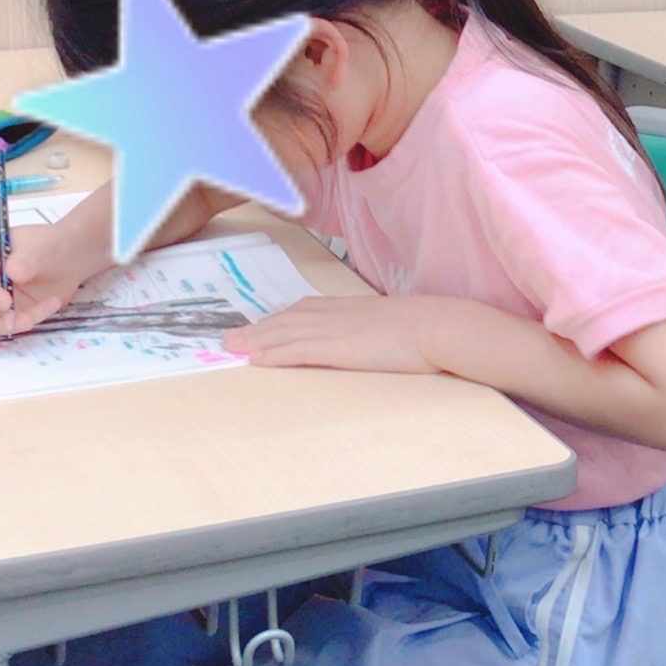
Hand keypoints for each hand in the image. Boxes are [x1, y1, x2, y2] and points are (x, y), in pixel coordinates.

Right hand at [0, 223, 97, 337]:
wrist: (69, 260)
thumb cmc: (49, 245)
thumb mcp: (42, 246)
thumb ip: (27, 258)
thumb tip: (12, 272)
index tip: (5, 302)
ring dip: (1, 325)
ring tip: (31, 316)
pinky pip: (0, 326)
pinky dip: (22, 323)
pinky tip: (48, 304)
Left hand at [229, 295, 444, 373]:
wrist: (437, 326)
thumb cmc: (426, 326)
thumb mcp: (395, 322)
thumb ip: (376, 327)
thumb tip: (374, 337)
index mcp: (349, 307)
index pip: (304, 310)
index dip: (278, 319)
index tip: (259, 325)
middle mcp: (335, 314)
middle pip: (286, 320)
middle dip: (256, 329)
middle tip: (229, 337)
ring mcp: (335, 329)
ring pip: (284, 333)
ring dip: (255, 340)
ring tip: (230, 347)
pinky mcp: (338, 347)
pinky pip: (297, 350)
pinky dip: (274, 353)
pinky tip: (256, 358)